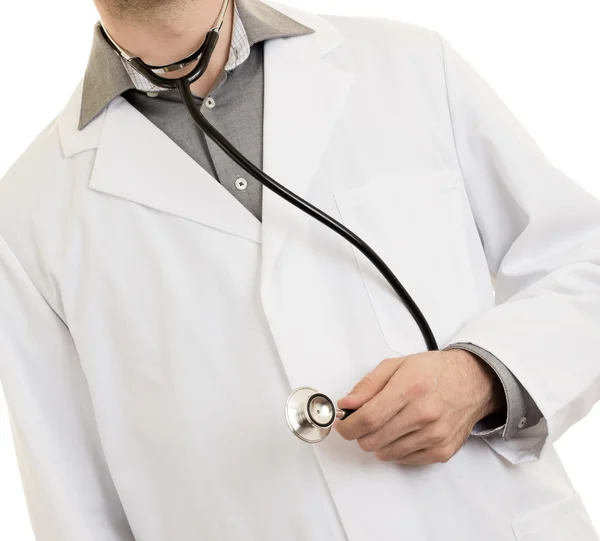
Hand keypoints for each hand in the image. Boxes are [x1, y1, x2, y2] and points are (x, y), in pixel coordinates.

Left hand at [335, 350, 504, 464]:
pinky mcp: (442, 451)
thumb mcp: (396, 366)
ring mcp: (435, 435)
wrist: (473, 381)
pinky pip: (404, 460)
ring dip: (377, 442)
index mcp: (410, 388)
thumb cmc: (433, 372)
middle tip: (364, 422)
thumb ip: (367, 386)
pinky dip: (395, 449)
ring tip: (387, 424)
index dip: (348, 425)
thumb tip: (346, 405)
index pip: (368, 418)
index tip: (343, 424)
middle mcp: (424, 414)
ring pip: (386, 453)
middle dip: (360, 433)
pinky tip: (402, 432)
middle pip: (373, 439)